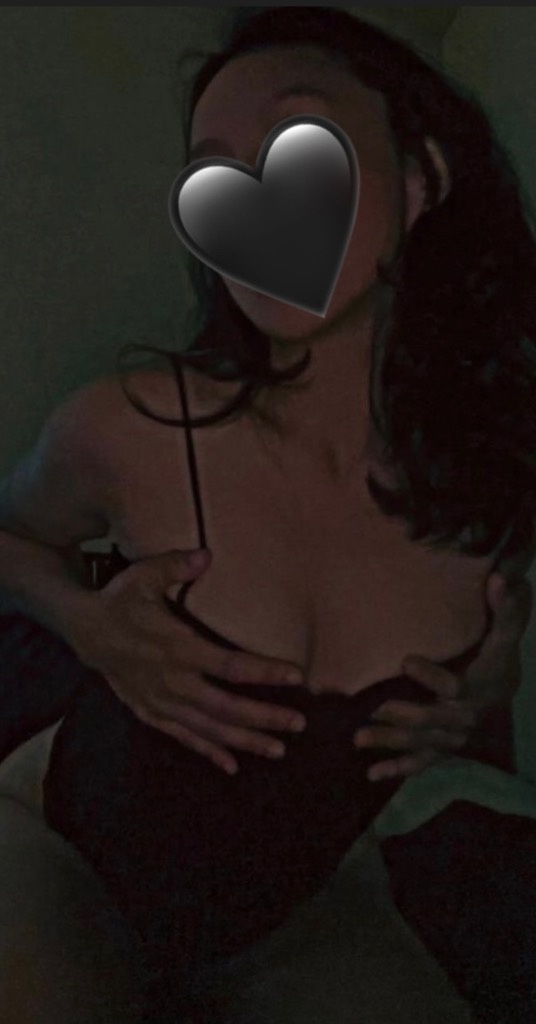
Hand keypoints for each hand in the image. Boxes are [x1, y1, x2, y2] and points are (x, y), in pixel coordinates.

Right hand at [69, 548, 305, 775]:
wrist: (84, 631)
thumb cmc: (120, 600)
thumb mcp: (143, 576)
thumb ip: (175, 566)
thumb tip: (206, 555)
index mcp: (177, 648)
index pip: (229, 665)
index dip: (263, 672)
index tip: (296, 676)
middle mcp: (172, 681)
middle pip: (225, 707)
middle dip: (264, 717)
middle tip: (298, 723)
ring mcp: (161, 702)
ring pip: (208, 729)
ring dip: (244, 740)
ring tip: (278, 749)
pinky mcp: (150, 712)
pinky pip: (182, 737)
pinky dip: (208, 752)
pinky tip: (233, 765)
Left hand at [354, 571, 532, 781]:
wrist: (504, 689)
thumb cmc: (496, 654)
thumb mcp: (504, 632)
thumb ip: (505, 607)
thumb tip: (498, 577)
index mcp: (477, 687)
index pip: (454, 687)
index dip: (431, 677)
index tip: (405, 660)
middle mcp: (464, 717)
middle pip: (430, 720)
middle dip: (399, 716)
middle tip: (369, 709)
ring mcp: (453, 738)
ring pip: (419, 744)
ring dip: (389, 742)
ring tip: (358, 739)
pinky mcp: (442, 750)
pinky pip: (421, 763)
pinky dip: (397, 769)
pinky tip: (371, 773)